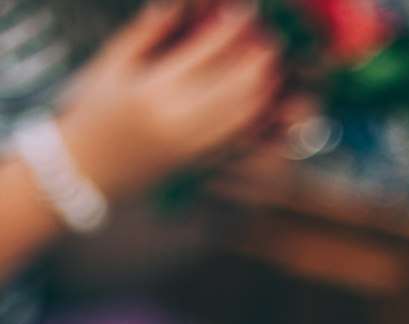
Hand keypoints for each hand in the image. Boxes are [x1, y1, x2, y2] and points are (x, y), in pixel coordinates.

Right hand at [58, 3, 282, 199]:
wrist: (86, 171)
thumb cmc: (94, 112)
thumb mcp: (111, 63)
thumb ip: (146, 32)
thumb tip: (179, 5)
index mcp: (152, 90)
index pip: (204, 54)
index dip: (231, 32)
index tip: (247, 14)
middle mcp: (176, 121)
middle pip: (233, 86)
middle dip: (257, 60)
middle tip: (270, 41)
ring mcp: (190, 146)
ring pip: (242, 116)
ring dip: (263, 90)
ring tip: (272, 68)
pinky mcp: (198, 165)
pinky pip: (237, 141)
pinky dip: (255, 120)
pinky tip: (263, 101)